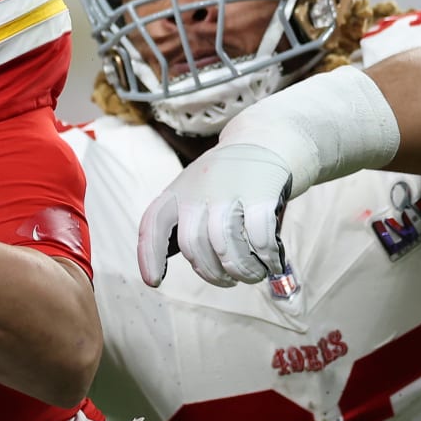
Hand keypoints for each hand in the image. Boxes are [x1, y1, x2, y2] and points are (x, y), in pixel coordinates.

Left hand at [138, 143, 297, 287]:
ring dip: (242, 270)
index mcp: (179, 190)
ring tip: (251, 274)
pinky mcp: (262, 192)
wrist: (267, 138)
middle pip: (193, 245)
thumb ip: (189, 220)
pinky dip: (266, 257)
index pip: (153, 223)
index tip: (155, 281)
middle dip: (212, 273)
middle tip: (229, 280)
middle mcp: (200, 189)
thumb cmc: (230, 176)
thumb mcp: (198, 188)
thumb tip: (194, 265)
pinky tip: (271, 262)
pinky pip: (259, 237)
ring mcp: (230, 190)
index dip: (149, 256)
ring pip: (224, 246)